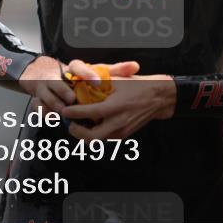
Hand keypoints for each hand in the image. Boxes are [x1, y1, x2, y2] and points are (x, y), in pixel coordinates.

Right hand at [19, 57, 140, 114]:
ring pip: (46, 96)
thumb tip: (135, 66)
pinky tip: (53, 119)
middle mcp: (56, 76)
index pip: (76, 66)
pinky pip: (38, 107)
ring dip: (54, 105)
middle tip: (72, 99)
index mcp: (72, 68)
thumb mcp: (96, 72)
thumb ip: (114, 70)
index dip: (86, 73)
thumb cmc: (79, 77)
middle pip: (57, 82)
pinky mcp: (38, 99)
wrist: (47, 76)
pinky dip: (43, 113)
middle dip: (63, 91)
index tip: (96, 82)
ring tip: (62, 113)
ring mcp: (45, 88)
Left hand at [61, 74, 175, 140]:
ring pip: (97, 141)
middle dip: (76, 132)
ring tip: (77, 125)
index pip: (88, 113)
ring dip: (84, 135)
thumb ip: (99, 84)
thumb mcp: (117, 80)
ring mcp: (121, 131)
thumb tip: (80, 83)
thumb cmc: (136, 86)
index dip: (73, 113)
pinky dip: (95, 134)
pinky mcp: (124, 135)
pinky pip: (105, 139)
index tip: (64, 110)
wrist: (158, 98)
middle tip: (69, 123)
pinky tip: (91, 125)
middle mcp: (117, 122)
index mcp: (114, 106)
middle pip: (90, 136)